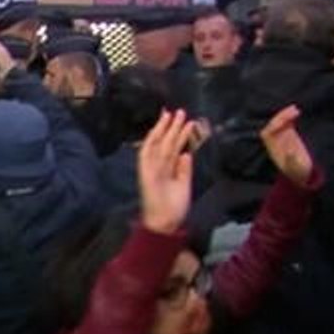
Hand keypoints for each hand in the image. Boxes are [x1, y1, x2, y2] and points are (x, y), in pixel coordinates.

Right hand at [137, 109, 196, 234]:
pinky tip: (159, 129)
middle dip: (173, 127)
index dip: (177, 134)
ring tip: (175, 115)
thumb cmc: (174, 207)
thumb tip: (186, 153)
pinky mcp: (146, 171)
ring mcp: (151, 167)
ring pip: (160, 144)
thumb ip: (184, 169)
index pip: (172, 147)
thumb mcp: (184, 184)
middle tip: (181, 112)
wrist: (165, 221)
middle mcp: (158, 166)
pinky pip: (148, 152)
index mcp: (167, 169)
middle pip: (166, 142)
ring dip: (166, 129)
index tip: (184, 121)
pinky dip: (152, 140)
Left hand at [260, 105, 314, 186]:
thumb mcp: (295, 169)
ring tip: (295, 109)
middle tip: (292, 112)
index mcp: (272, 148)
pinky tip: (296, 111)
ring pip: (280, 122)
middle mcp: (275, 140)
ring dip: (285, 114)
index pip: (267, 133)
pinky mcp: (290, 134)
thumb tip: (289, 152)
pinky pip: (287, 122)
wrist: (301, 173)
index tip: (282, 124)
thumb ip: (291, 161)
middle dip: (280, 117)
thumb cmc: (296, 172)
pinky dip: (290, 116)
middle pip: (273, 125)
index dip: (272, 127)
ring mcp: (282, 136)